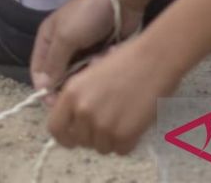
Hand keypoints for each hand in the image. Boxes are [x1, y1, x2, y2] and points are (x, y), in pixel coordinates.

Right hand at [30, 0, 143, 92]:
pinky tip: (109, 59)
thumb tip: (44, 89)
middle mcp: (62, 47)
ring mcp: (82, 51)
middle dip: (71, 82)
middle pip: (60, 77)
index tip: (57, 105)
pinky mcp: (100, 53)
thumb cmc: (88, 14)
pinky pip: (96, 70)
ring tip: (98, 65)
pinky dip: (101, 68)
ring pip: (79, 76)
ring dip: (88, 74)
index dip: (45, 89)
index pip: (38, 72)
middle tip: (82, 87)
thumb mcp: (65, 36)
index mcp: (47, 40)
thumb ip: (53, 64)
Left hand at [46, 37, 179, 153]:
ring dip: (110, 139)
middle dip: (92, 136)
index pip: (55, 128)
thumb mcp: (90, 75)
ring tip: (122, 119)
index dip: (64, 136)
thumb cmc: (126, 62)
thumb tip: (73, 120)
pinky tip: (134, 123)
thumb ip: (78, 98)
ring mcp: (103, 125)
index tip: (73, 137)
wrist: (154, 60)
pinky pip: (121, 150)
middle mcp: (83, 111)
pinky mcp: (124, 135)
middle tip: (107, 122)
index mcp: (71, 93)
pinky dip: (127, 142)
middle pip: (80, 141)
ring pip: (101, 148)